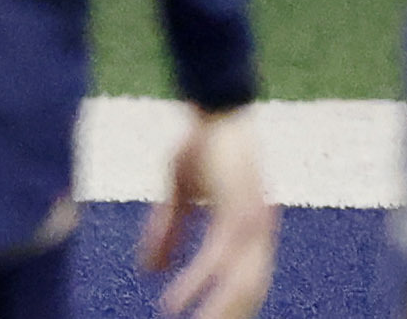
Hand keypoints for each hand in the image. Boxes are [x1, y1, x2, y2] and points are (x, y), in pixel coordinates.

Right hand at [140, 107, 275, 318]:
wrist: (215, 108)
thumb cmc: (202, 145)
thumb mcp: (179, 194)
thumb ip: (167, 232)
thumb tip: (146, 270)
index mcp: (253, 229)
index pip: (247, 279)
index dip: (231, 305)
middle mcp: (260, 231)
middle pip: (249, 289)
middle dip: (228, 316)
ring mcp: (252, 223)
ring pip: (238, 283)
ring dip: (215, 312)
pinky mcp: (236, 212)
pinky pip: (215, 259)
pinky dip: (195, 283)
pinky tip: (174, 302)